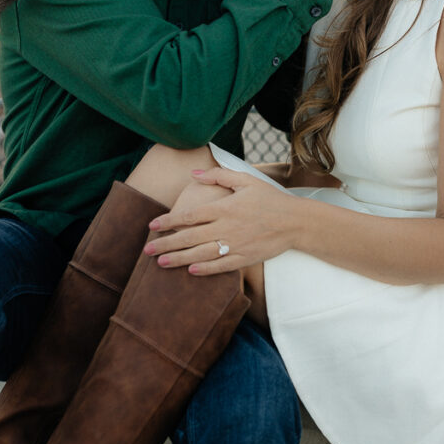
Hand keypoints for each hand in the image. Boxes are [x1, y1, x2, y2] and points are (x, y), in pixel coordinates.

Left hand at [144, 168, 297, 274]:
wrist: (296, 221)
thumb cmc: (270, 198)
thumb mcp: (246, 180)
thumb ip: (219, 175)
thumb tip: (194, 173)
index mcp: (225, 207)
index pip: (189, 216)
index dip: (168, 221)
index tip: (152, 226)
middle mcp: (227, 227)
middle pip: (190, 237)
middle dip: (166, 244)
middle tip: (147, 250)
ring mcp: (236, 245)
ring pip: (201, 254)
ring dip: (179, 259)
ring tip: (160, 263)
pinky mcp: (245, 258)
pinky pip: (221, 266)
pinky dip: (205, 270)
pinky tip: (190, 271)